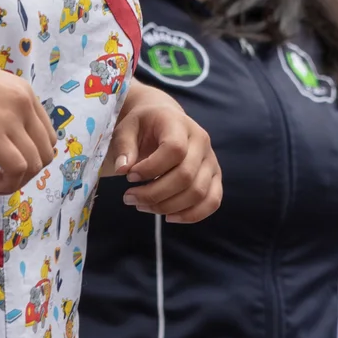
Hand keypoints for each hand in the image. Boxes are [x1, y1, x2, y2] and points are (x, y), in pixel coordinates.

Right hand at [0, 35, 54, 195]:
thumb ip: (0, 108)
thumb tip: (0, 132)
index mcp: (24, 92)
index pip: (46, 134)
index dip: (32, 155)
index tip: (7, 162)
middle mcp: (24, 104)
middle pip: (45, 151)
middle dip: (27, 172)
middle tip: (0, 175)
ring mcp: (10, 119)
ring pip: (34, 164)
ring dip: (15, 182)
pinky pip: (16, 169)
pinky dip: (7, 184)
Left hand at [104, 85, 223, 222]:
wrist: (164, 120)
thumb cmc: (144, 125)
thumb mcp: (127, 128)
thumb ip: (124, 146)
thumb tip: (122, 169)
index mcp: (179, 124)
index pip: (174, 149)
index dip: (151, 168)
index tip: (130, 176)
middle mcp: (201, 141)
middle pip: (186, 176)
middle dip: (154, 194)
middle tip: (129, 198)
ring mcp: (211, 160)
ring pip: (198, 193)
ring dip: (167, 207)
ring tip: (142, 206)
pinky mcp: (215, 177)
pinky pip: (213, 201)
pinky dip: (191, 215)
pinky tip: (169, 217)